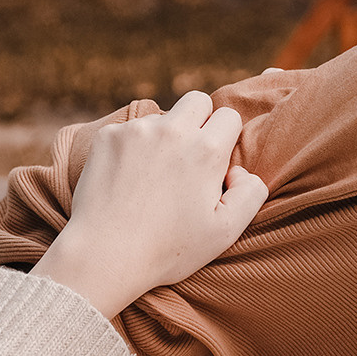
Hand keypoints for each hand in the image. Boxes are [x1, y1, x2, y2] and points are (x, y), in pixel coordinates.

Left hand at [29, 92, 268, 316]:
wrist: (105, 255)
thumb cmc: (168, 249)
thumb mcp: (226, 231)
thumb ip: (251, 193)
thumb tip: (239, 170)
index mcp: (206, 150)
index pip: (229, 116)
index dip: (227, 139)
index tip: (215, 164)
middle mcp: (172, 130)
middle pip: (197, 100)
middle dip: (200, 122)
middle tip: (189, 159)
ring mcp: (136, 130)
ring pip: (161, 117)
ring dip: (163, 137)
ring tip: (153, 179)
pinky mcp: (107, 137)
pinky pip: (129, 130)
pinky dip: (132, 148)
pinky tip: (128, 180)